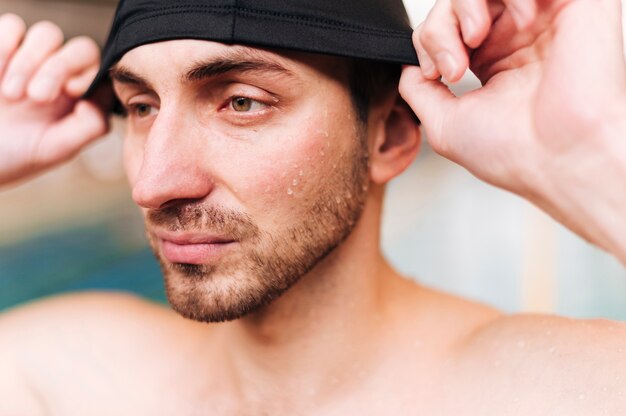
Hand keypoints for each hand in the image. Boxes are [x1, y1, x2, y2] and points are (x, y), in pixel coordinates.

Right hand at [0, 14, 108, 186]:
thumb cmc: (14, 155)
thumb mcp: (56, 149)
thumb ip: (90, 126)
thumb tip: (97, 97)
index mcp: (80, 98)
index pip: (102, 72)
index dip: (89, 76)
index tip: (70, 93)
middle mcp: (61, 75)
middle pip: (80, 49)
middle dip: (58, 69)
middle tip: (36, 98)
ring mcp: (31, 58)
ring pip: (48, 34)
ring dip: (30, 63)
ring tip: (10, 95)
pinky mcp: (1, 47)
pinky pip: (12, 25)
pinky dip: (5, 45)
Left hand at [399, 0, 625, 261]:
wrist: (562, 158)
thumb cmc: (513, 152)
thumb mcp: (444, 125)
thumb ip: (418, 91)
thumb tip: (408, 67)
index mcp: (491, 64)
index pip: (446, 27)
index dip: (429, 42)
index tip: (437, 74)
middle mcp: (515, 39)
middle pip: (458, 3)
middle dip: (440, 27)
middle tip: (453, 64)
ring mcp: (541, 20)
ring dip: (466, 5)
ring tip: (476, 37)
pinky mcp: (573, 5)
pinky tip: (518, 21)